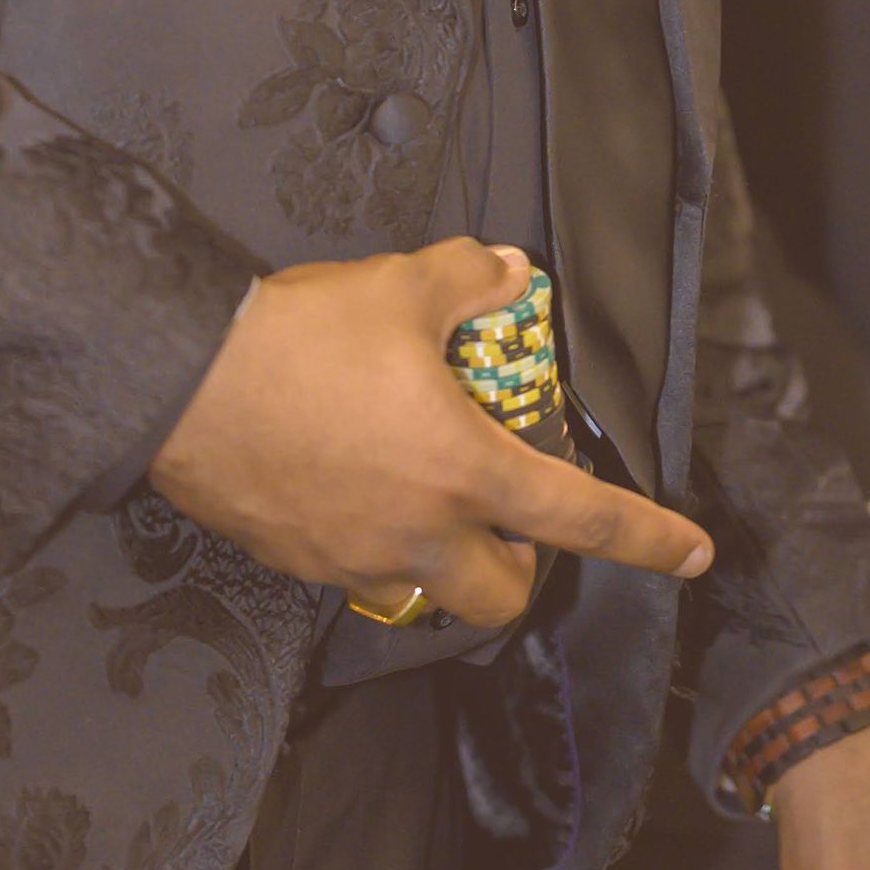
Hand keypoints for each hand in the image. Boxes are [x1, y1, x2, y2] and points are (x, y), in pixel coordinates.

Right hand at [151, 239, 712, 626]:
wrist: (177, 377)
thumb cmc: (300, 336)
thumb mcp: (401, 286)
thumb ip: (470, 280)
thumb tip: (508, 272)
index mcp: (463, 470)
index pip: (579, 519)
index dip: (647, 539)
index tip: (692, 555)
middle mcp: (417, 532)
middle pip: (500, 597)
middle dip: (521, 571)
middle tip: (512, 521)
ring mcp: (353, 558)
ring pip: (426, 592)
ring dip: (447, 560)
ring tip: (428, 497)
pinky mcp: (296, 560)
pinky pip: (359, 571)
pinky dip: (378, 543)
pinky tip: (355, 484)